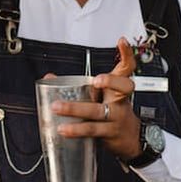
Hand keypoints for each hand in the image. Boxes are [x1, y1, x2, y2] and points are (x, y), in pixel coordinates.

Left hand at [53, 38, 142, 159]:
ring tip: (58, 107)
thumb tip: (50, 77)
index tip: (121, 42)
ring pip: (98, 112)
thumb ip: (78, 85)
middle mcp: (120, 100)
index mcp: (118, 88)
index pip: (127, 68)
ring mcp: (116, 117)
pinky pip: (92, 130)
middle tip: (96, 80)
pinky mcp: (109, 133)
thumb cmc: (112, 112)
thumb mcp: (101, 96)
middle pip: (122, 87)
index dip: (127, 54)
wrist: (130, 139)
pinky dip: (77, 130)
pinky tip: (64, 129)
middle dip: (109, 81)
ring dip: (76, 109)